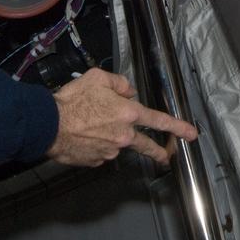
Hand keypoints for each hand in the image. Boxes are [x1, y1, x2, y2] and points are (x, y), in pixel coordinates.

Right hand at [45, 69, 197, 167]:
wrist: (48, 124)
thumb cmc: (72, 99)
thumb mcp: (97, 78)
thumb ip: (119, 84)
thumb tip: (128, 92)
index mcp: (128, 113)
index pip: (159, 120)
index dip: (178, 127)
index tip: (191, 134)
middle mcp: (123, 136)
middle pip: (146, 146)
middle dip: (159, 152)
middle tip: (167, 156)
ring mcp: (110, 152)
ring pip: (117, 144)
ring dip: (110, 138)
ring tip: (89, 126)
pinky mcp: (96, 162)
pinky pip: (101, 152)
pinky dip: (96, 145)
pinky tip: (83, 137)